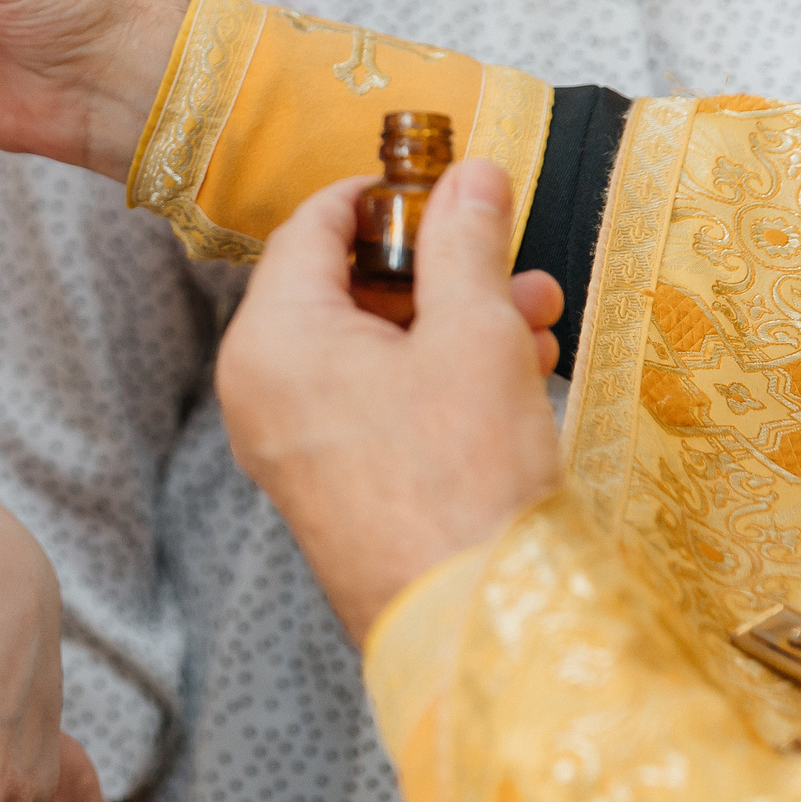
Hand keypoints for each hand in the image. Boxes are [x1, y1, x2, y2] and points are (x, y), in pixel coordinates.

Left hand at [214, 162, 564, 640]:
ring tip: (540, 319)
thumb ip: (465, 241)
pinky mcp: (326, 483)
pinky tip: (517, 374)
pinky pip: (371, 400)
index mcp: (271, 339)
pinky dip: (435, 378)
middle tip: (514, 262)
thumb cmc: (463, 480)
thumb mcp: (475, 335)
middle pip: (342, 288)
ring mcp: (288, 441)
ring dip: (453, 323)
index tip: (447, 184)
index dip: (383, 196)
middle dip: (439, 270)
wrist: (470, 628)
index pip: (310, 226)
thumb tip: (470, 173)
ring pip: (369, 347)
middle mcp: (260, 388)